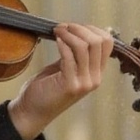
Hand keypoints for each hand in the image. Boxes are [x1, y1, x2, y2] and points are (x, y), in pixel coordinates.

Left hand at [8, 23, 115, 139]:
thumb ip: (75, 54)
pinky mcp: (70, 85)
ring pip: (85, 47)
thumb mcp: (65, 68)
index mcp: (96, 73)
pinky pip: (69, 56)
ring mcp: (84, 83)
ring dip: (69, 33)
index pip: (107, 43)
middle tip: (63, 27)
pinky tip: (55, 39)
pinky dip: (62, 44)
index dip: (91, 29)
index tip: (74, 26)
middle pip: (98, 42)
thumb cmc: (46, 89)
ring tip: (57, 31)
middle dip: (79, 28)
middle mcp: (94, 79)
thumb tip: (77, 31)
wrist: (32, 113)